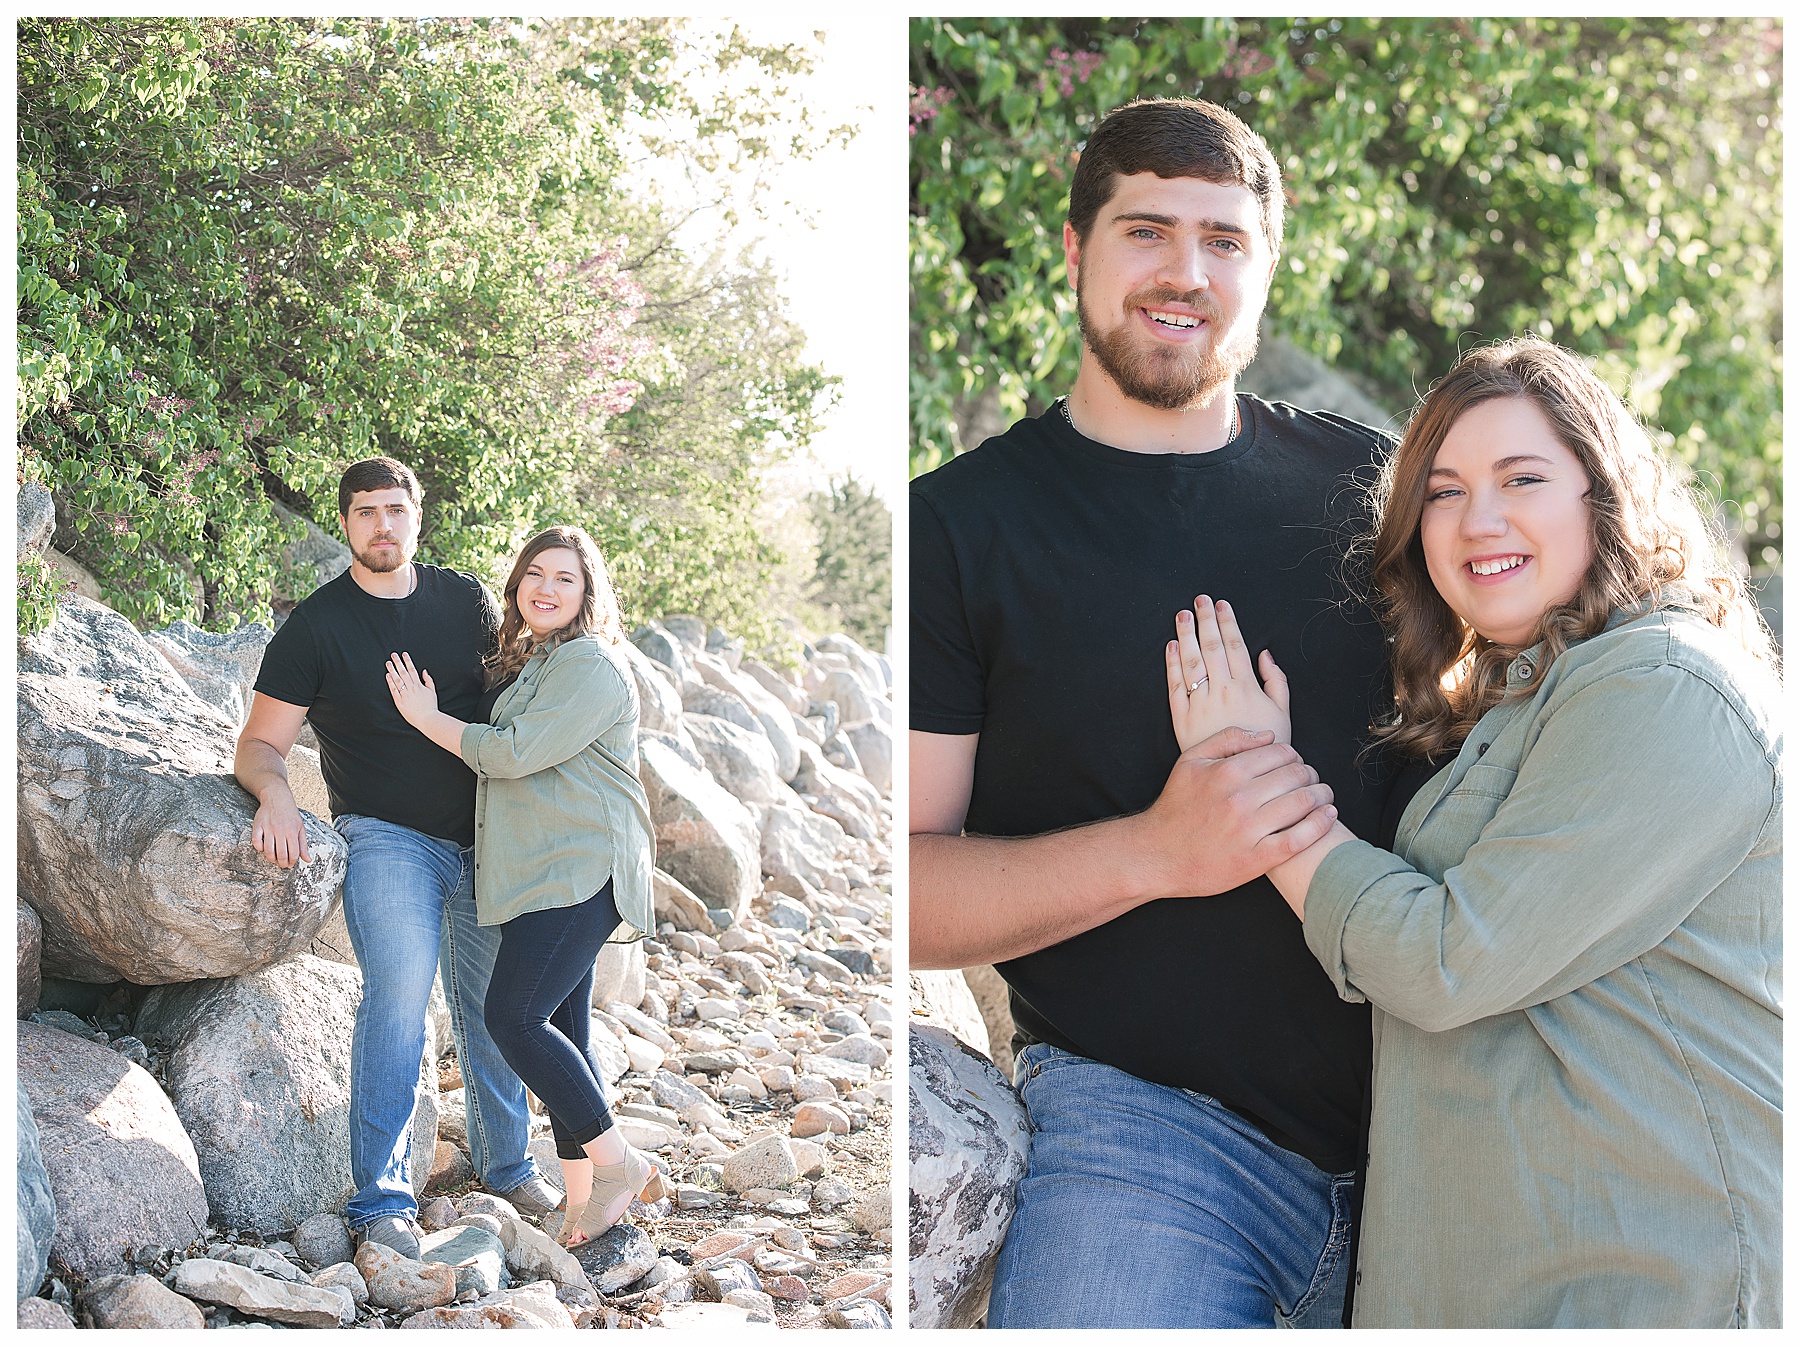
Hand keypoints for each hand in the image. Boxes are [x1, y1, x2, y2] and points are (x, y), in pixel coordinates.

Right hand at [250, 787, 311, 868]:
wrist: (277, 798)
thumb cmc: (291, 815)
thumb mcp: (300, 828)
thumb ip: (303, 845)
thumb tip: (308, 860)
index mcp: (292, 832)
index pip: (293, 854)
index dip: (291, 862)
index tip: (290, 864)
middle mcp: (281, 830)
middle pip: (281, 854)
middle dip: (282, 863)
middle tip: (282, 864)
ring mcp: (268, 828)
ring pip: (268, 850)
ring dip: (271, 858)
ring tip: (273, 859)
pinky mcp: (258, 825)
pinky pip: (256, 841)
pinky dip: (258, 847)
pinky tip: (263, 848)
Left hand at [385, 651, 438, 726]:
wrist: (427, 719)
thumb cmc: (430, 706)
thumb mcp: (432, 692)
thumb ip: (428, 680)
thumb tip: (424, 671)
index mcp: (419, 685)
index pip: (412, 670)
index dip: (408, 661)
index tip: (404, 654)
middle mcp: (411, 688)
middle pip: (403, 672)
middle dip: (398, 662)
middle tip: (393, 655)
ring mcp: (405, 695)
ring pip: (397, 680)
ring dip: (392, 670)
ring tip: (388, 663)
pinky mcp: (399, 702)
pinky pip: (394, 690)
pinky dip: (390, 682)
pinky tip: (387, 675)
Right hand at [1133, 726, 1335, 898]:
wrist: (1158, 854)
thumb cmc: (1176, 807)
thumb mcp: (1190, 761)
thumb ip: (1228, 739)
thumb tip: (1268, 735)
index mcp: (1227, 771)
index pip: (1281, 753)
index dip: (1294, 755)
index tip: (1294, 762)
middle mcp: (1240, 798)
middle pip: (1296, 775)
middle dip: (1310, 773)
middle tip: (1311, 779)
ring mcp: (1250, 830)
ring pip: (1303, 803)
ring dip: (1322, 795)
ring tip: (1324, 795)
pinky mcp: (1257, 859)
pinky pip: (1300, 839)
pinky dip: (1320, 825)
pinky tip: (1328, 816)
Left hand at [1167, 595, 1290, 751]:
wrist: (1243, 779)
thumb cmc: (1267, 747)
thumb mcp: (1282, 713)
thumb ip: (1276, 681)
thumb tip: (1265, 654)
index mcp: (1246, 688)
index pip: (1235, 646)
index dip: (1227, 623)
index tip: (1221, 605)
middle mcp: (1221, 692)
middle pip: (1211, 648)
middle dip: (1206, 621)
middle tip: (1200, 600)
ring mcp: (1199, 704)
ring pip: (1191, 663)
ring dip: (1186, 636)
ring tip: (1183, 615)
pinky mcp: (1182, 719)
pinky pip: (1175, 687)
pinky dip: (1172, 665)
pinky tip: (1171, 647)